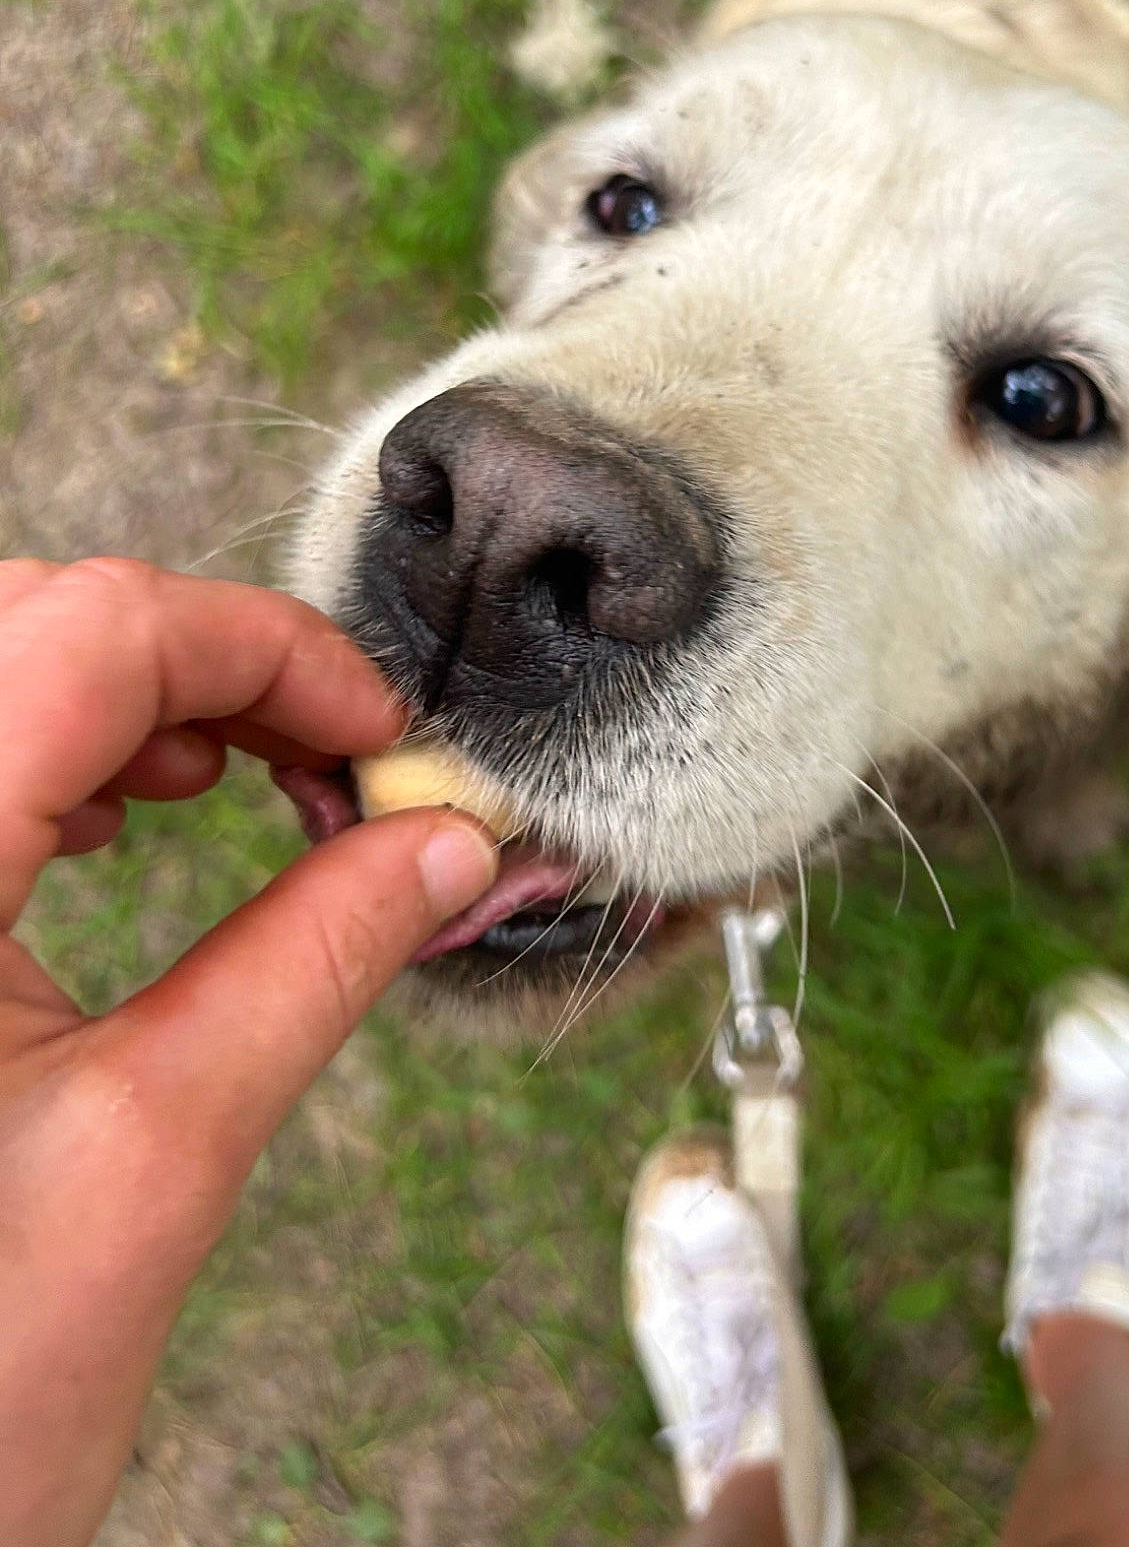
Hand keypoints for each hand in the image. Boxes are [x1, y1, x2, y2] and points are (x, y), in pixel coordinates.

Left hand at [0, 559, 497, 1546]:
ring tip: (235, 784)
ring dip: (135, 692)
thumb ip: (320, 959)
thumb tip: (448, 848)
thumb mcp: (161, 1151)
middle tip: (326, 762)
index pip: (100, 632)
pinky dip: (58, 742)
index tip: (379, 740)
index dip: (271, 653)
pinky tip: (117, 817)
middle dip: (209, 663)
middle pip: (39, 617)